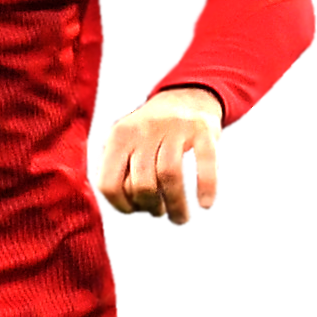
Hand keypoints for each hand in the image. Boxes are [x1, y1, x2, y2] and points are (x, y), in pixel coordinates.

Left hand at [94, 87, 222, 227]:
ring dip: (177, 208)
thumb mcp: (125, 145)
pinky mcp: (204, 130)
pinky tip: (206, 206)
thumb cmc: (152, 136)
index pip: (109, 185)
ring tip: (181, 220)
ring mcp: (176, 127)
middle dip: (152, 209)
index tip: (135, 212)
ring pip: (170, 177)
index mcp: (118, 137)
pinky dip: (206, 190)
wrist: (188, 96)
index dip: (121, 208)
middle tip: (160, 215)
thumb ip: (117, 174)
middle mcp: (144, 129)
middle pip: (142, 185)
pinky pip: (205, 165)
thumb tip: (129, 209)